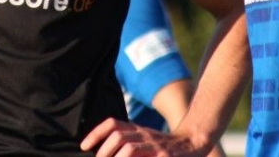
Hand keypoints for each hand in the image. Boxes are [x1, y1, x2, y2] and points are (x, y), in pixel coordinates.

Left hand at [81, 118, 204, 156]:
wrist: (194, 141)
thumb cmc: (164, 145)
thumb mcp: (144, 140)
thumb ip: (128, 143)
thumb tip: (103, 153)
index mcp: (137, 129)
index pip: (113, 124)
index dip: (96, 133)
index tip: (84, 145)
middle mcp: (144, 134)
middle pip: (118, 136)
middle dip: (104, 151)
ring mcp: (155, 145)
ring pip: (129, 148)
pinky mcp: (164, 156)